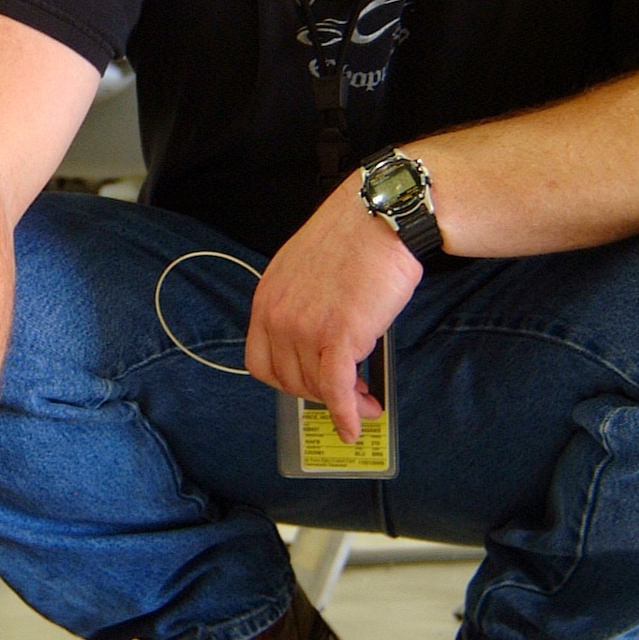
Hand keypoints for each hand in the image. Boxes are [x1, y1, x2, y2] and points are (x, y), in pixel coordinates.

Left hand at [246, 175, 421, 437]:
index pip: (260, 361)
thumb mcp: (304, 269)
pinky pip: (336, 390)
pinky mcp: (339, 338)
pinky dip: (348, 413)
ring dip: (342, 402)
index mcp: (267, 299)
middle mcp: (278, 317)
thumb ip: (300, 304)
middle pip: (288, 380)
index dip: (286, 380)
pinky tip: (358, 421)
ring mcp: (305, 329)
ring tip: (364, 400)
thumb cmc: (352, 238)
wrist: (378, 218)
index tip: (308, 383)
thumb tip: (316, 339)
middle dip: (318, 393)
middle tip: (345, 393)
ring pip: (316, 387)